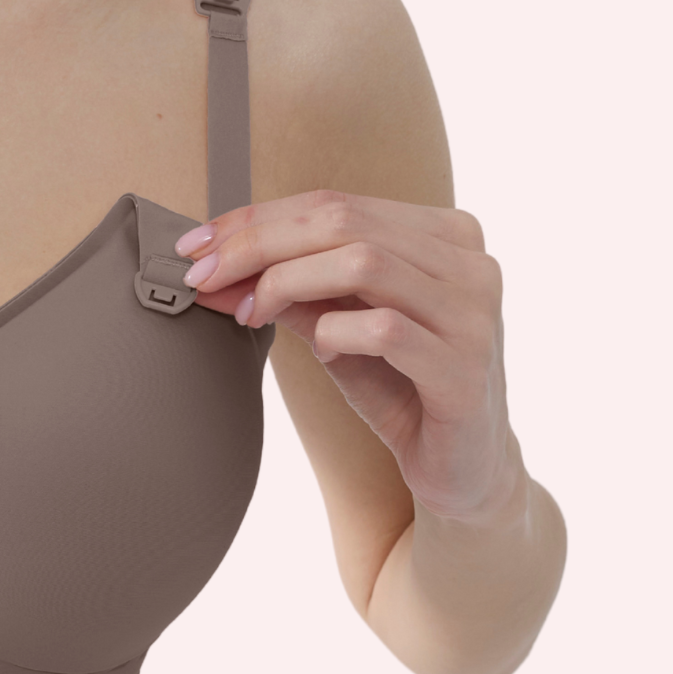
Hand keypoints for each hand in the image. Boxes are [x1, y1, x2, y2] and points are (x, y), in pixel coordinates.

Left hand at [174, 189, 519, 524]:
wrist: (464, 468)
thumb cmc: (402, 388)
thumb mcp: (337, 328)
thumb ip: (289, 291)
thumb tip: (213, 269)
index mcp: (443, 235)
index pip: (335, 204)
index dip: (256, 220)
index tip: (197, 247)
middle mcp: (469, 262)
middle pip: (341, 222)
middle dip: (256, 246)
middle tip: (203, 277)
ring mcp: (475, 311)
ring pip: (361, 262)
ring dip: (285, 283)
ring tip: (252, 314)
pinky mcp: (465, 367)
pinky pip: (383, 329)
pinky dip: (334, 333)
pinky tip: (323, 350)